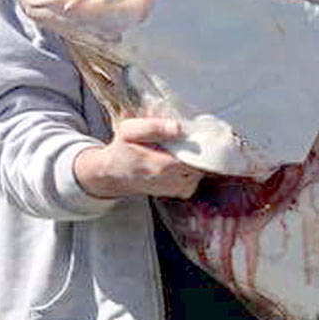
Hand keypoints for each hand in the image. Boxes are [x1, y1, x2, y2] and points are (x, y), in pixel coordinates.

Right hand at [74, 117, 201, 199]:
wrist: (114, 173)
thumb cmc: (122, 149)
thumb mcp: (129, 130)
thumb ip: (153, 127)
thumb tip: (178, 127)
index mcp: (163, 165)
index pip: (198, 157)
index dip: (204, 145)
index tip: (204, 134)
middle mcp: (173, 181)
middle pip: (203, 165)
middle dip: (202, 151)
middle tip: (195, 139)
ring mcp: (178, 189)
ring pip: (202, 172)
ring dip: (198, 160)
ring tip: (185, 149)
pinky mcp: (180, 191)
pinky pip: (197, 179)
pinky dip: (194, 169)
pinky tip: (183, 160)